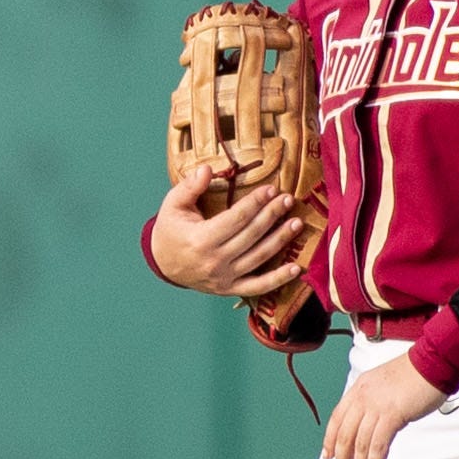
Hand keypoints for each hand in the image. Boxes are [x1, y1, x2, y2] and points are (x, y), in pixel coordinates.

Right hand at [149, 166, 303, 299]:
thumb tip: (207, 169)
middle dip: (272, 215)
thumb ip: (190, 186)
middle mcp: (214, 261)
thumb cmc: (170, 230)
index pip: (236, 218)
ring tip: (296, 223)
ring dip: (280, 240)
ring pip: (259, 257)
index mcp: (200, 240)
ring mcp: (223, 278)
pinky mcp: (229, 289)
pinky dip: (278, 279)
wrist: (162, 263)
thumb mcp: (173, 204)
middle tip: (287, 200)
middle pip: (251, 235)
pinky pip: (258, 287)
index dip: (255, 203)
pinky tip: (296, 268)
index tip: (271, 189)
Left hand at [323, 356, 446, 458]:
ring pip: (360, 445)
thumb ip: (374, 401)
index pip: (336, 419)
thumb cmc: (416, 373)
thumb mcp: (384, 384)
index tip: (329, 456)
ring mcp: (376, 407)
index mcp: (358, 389)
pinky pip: (378, 446)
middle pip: (344, 435)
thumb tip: (371, 423)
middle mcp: (362, 398)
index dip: (330, 440)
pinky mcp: (392, 415)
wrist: (434, 362)